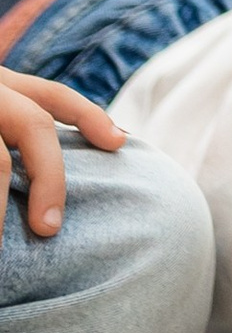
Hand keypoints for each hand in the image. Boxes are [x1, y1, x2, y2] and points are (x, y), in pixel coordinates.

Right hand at [1, 63, 128, 238]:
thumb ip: (15, 129)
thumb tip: (81, 169)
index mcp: (1, 86)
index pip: (53, 96)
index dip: (89, 116)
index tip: (119, 141)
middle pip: (34, 126)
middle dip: (50, 180)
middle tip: (49, 230)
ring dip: (0, 208)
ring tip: (2, 247)